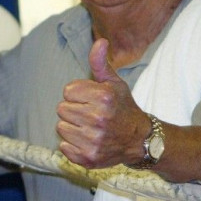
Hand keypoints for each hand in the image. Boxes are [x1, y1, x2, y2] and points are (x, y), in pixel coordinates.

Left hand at [56, 38, 147, 168]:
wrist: (140, 140)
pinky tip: (88, 141)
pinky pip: (63, 146)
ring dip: (72, 127)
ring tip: (90, 128)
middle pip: (62, 109)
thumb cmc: (123, 108)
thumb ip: (101, 63)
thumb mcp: (114, 83)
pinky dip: (72, 145)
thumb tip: (99, 41)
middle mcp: (98, 119)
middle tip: (91, 115)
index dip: (78, 95)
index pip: (67, 91)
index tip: (91, 100)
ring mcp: (93, 141)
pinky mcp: (88, 158)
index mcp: (103, 98)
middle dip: (74, 110)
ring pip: (60, 127)